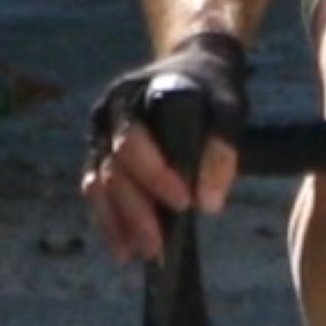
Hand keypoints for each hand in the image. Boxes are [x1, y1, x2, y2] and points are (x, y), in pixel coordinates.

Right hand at [83, 31, 247, 262]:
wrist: (194, 71)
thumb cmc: (211, 89)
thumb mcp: (227, 109)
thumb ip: (222, 149)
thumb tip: (210, 203)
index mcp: (129, 98)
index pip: (132, 143)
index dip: (154, 176)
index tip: (184, 203)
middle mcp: (106, 118)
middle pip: (112, 172)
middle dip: (134, 212)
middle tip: (156, 246)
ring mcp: (100, 140)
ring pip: (98, 187)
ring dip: (116, 223)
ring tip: (137, 254)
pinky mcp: (102, 160)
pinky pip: (99, 194)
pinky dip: (111, 221)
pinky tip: (126, 247)